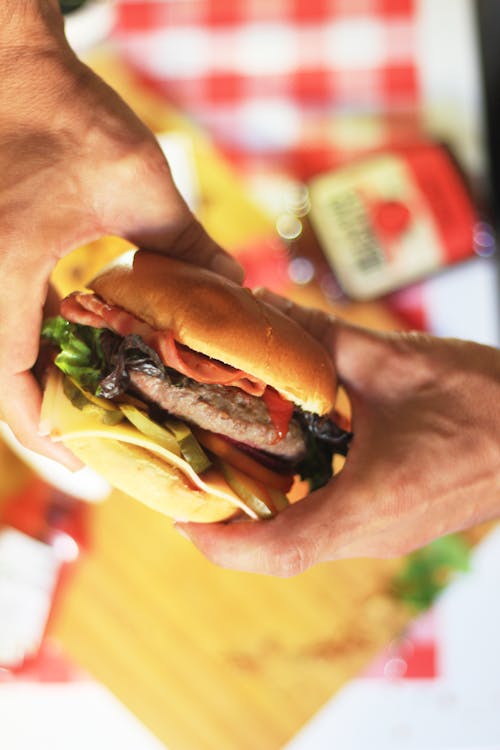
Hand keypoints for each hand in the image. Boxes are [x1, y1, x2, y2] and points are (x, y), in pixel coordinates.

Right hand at [0, 1, 241, 466]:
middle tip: (100, 446)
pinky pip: (2, 319)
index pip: (12, 386)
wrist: (7, 60)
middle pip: (2, 382)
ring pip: (0, 354)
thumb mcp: (139, 183)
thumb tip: (236, 286)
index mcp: (3, 275)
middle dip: (50, 420)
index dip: (49, 436)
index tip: (88, 466)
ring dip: (42, 384)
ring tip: (93, 406)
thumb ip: (187, 242)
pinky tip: (76, 346)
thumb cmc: (63, 112)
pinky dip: (34, 342)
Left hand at [177, 291, 499, 575]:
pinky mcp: (400, 519)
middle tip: (196, 475)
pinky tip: (291, 456)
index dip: (220, 542)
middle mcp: (375, 532)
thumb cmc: (486, 400)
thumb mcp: (397, 361)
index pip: (277, 550)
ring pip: (308, 538)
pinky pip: (335, 523)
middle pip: (283, 550)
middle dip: (231, 522)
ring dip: (264, 511)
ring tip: (231, 461)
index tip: (181, 518)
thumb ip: (324, 340)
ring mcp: (390, 532)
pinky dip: (299, 500)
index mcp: (370, 502)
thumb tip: (265, 311)